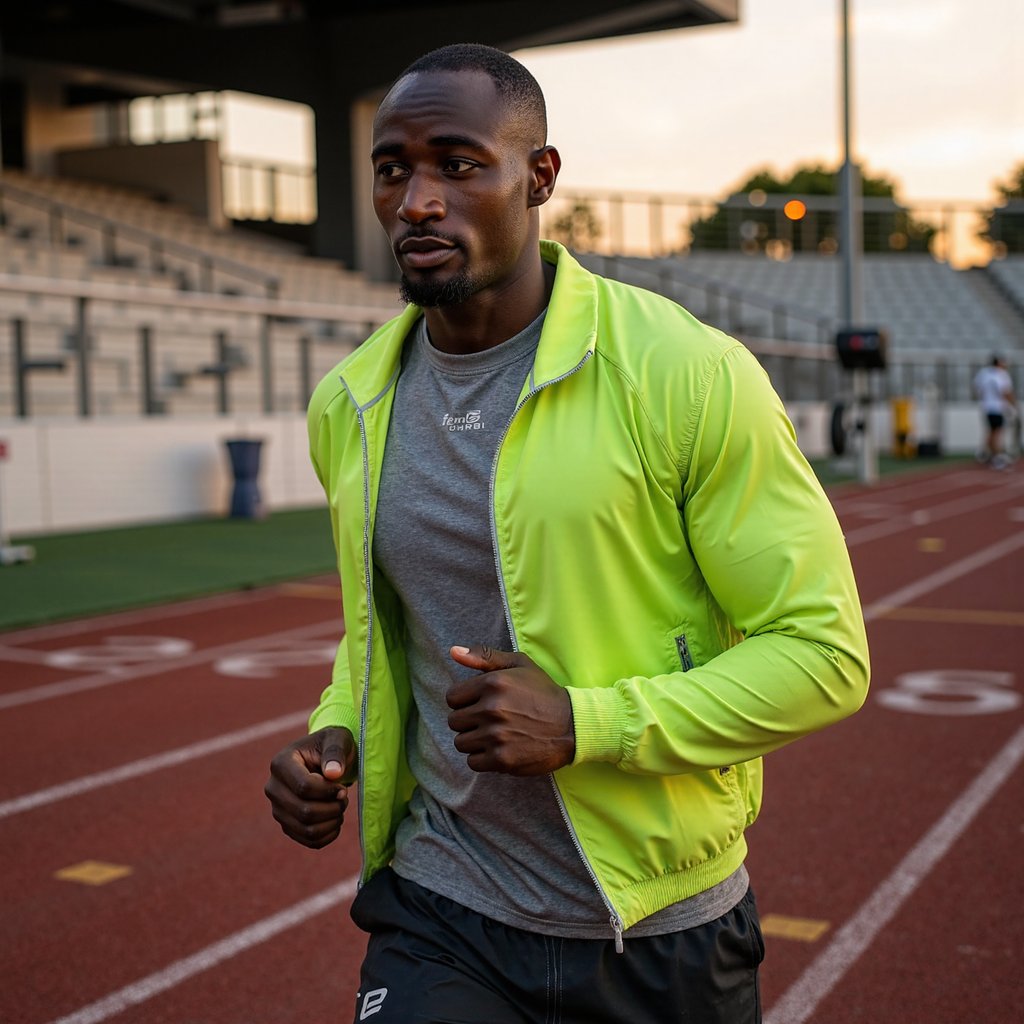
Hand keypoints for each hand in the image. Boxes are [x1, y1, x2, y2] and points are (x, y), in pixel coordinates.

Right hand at [264, 726, 356, 848]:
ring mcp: (278, 808)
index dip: (329, 791)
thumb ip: (335, 752)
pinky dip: (328, 835)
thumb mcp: (337, 739)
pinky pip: (308, 840)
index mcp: (281, 763)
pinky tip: (336, 820)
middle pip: (304, 811)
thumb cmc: (331, 745)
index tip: (343, 786)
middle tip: (344, 797)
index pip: (304, 787)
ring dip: (332, 822)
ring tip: (340, 807)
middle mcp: (273, 788)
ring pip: (306, 829)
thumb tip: (333, 773)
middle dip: (332, 807)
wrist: (326, 758)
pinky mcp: (287, 824)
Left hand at [446, 645, 574, 775]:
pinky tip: (500, 748)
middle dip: (468, 721)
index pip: (451, 698)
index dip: (464, 701)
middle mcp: (491, 708)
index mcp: (492, 683)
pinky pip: (472, 762)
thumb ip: (485, 656)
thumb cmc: (543, 693)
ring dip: (475, 741)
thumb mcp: (519, 665)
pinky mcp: (502, 759)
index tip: (479, 704)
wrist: (572, 726)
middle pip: (454, 721)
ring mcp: (496, 736)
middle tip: (489, 720)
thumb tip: (453, 652)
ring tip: (495, 735)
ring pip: (461, 743)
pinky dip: (483, 758)